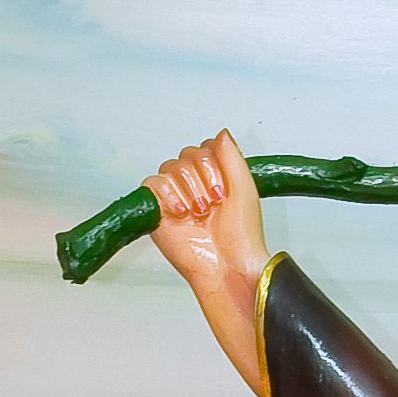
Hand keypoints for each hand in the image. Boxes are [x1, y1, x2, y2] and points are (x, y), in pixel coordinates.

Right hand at [145, 130, 271, 396]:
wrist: (228, 264)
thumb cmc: (241, 234)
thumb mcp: (245, 187)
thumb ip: (232, 156)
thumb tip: (222, 132)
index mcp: (213, 177)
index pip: (203, 148)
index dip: (213, 166)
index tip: (225, 192)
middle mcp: (192, 184)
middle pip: (185, 156)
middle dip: (202, 180)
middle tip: (213, 206)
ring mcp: (173, 196)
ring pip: (170, 168)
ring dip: (188, 191)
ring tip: (199, 214)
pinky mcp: (156, 210)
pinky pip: (152, 184)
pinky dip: (168, 196)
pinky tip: (181, 213)